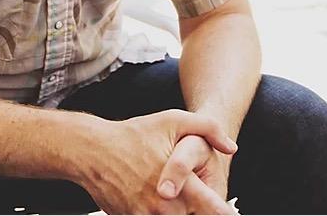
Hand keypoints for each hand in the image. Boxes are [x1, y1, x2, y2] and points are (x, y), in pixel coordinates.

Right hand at [77, 109, 236, 214]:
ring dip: (177, 212)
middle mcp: (164, 206)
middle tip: (194, 196)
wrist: (93, 150)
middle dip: (196, 209)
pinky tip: (152, 199)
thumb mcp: (173, 120)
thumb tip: (231, 147)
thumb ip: (208, 128)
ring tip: (173, 198)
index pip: (213, 208)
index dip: (226, 213)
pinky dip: (156, 212)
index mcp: (180, 184)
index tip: (233, 214)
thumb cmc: (134, 134)